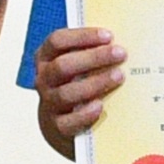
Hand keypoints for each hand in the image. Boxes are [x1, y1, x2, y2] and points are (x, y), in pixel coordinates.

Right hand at [31, 24, 125, 144]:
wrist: (60, 124)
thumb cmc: (75, 84)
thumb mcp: (77, 65)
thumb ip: (91, 52)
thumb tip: (120, 42)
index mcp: (45, 58)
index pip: (57, 41)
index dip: (82, 37)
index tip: (108, 36)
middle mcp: (44, 79)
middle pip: (63, 65)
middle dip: (94, 58)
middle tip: (120, 54)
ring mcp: (49, 103)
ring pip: (67, 93)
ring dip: (95, 83)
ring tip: (119, 76)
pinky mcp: (57, 127)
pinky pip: (69, 121)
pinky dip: (85, 114)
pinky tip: (101, 106)